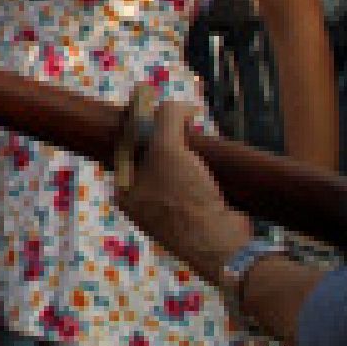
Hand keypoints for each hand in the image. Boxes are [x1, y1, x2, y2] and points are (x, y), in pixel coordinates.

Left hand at [116, 102, 251, 282]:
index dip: (139, 120)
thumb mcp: (168, 149)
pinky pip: (194, 180)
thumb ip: (167, 119)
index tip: (153, 100)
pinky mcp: (196, 213)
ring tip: (198, 136)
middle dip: (167, 135)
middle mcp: (142, 201)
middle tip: (183, 119)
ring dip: (187, 150)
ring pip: (175, 166)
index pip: (126, 144)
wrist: (222, 245)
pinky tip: (213, 157)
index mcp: (124, 190)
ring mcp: (170, 209)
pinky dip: (203, 167)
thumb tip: (180, 107)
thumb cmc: (185, 197)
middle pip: (151, 154)